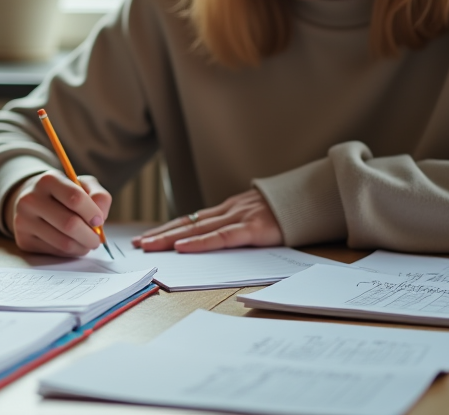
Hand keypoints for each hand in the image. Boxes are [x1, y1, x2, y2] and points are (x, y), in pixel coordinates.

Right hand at [3, 170, 111, 256]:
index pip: (75, 198)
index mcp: (48, 180)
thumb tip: (100, 218)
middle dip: (90, 236)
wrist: (33, 202)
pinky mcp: (23, 239)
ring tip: (87, 243)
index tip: (100, 221)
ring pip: (63, 242)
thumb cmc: (63, 194)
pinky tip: (71, 244)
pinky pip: (55, 252)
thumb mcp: (83, 185)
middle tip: (97, 239)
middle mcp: (31, 199)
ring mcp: (24, 221)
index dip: (93, 212)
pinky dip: (69, 252)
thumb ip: (99, 196)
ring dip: (82, 247)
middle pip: (70, 224)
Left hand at [133, 189, 282, 252]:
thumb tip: (212, 244)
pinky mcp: (253, 229)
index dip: (166, 230)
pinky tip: (184, 248)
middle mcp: (227, 211)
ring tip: (150, 246)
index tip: (145, 238)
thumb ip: (235, 228)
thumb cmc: (283, 214)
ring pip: (197, 229)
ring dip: (171, 239)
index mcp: (226, 211)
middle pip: (187, 224)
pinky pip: (223, 237)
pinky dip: (201, 243)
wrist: (310, 200)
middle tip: (137, 245)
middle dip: (160, 235)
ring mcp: (239, 218)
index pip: (189, 221)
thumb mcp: (254, 219)